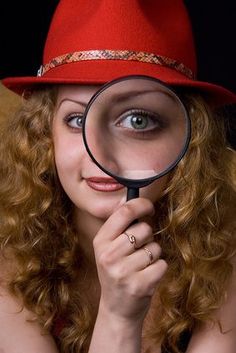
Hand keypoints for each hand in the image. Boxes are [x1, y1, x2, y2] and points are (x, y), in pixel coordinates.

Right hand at [93, 197, 167, 323]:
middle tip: (138, 251)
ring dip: (154, 255)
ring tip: (141, 266)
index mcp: (100, 241)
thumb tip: (136, 201)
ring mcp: (123, 272)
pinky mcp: (140, 285)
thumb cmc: (117, 272)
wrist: (117, 310)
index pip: (124, 211)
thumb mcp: (109, 249)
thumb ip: (120, 227)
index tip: (149, 207)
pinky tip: (147, 277)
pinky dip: (159, 269)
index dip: (141, 204)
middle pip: (144, 229)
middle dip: (147, 237)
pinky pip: (162, 264)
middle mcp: (109, 255)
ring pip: (155, 247)